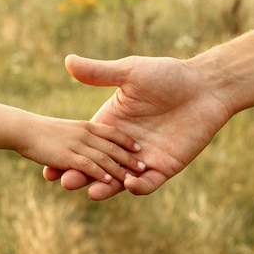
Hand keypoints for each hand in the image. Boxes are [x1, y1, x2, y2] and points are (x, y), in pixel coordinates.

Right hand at [43, 54, 232, 199]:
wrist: (205, 87)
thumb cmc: (168, 75)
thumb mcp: (130, 73)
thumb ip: (99, 72)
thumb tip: (67, 60)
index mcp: (112, 124)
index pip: (84, 145)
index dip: (66, 155)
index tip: (48, 165)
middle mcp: (125, 144)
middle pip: (97, 166)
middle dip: (80, 176)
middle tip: (64, 182)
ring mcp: (144, 158)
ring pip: (120, 179)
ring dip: (106, 187)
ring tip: (92, 192)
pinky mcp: (165, 166)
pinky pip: (148, 182)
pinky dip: (138, 186)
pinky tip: (128, 184)